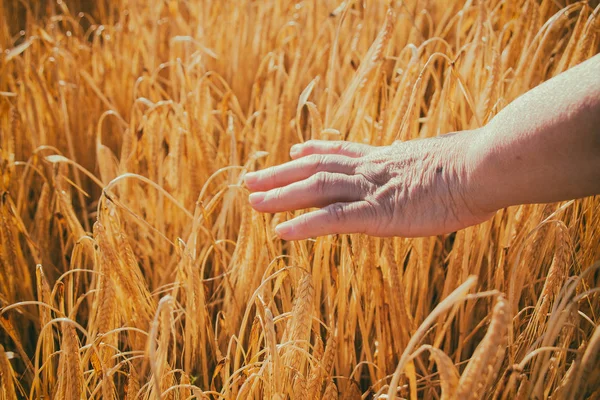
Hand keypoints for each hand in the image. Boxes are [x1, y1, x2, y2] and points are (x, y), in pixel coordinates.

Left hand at [244, 133, 494, 239]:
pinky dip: (305, 224)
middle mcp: (371, 170)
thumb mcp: (443, 157)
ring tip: (253, 201)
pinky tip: (281, 231)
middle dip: (281, 173)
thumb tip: (416, 158)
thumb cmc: (475, 163)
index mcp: (387, 158)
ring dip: (281, 196)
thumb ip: (421, 161)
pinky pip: (333, 218)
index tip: (295, 149)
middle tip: (252, 178)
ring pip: (315, 189)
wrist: (485, 166)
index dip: (315, 150)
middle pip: (316, 168)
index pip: (342, 150)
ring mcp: (372, 190)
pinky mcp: (378, 213)